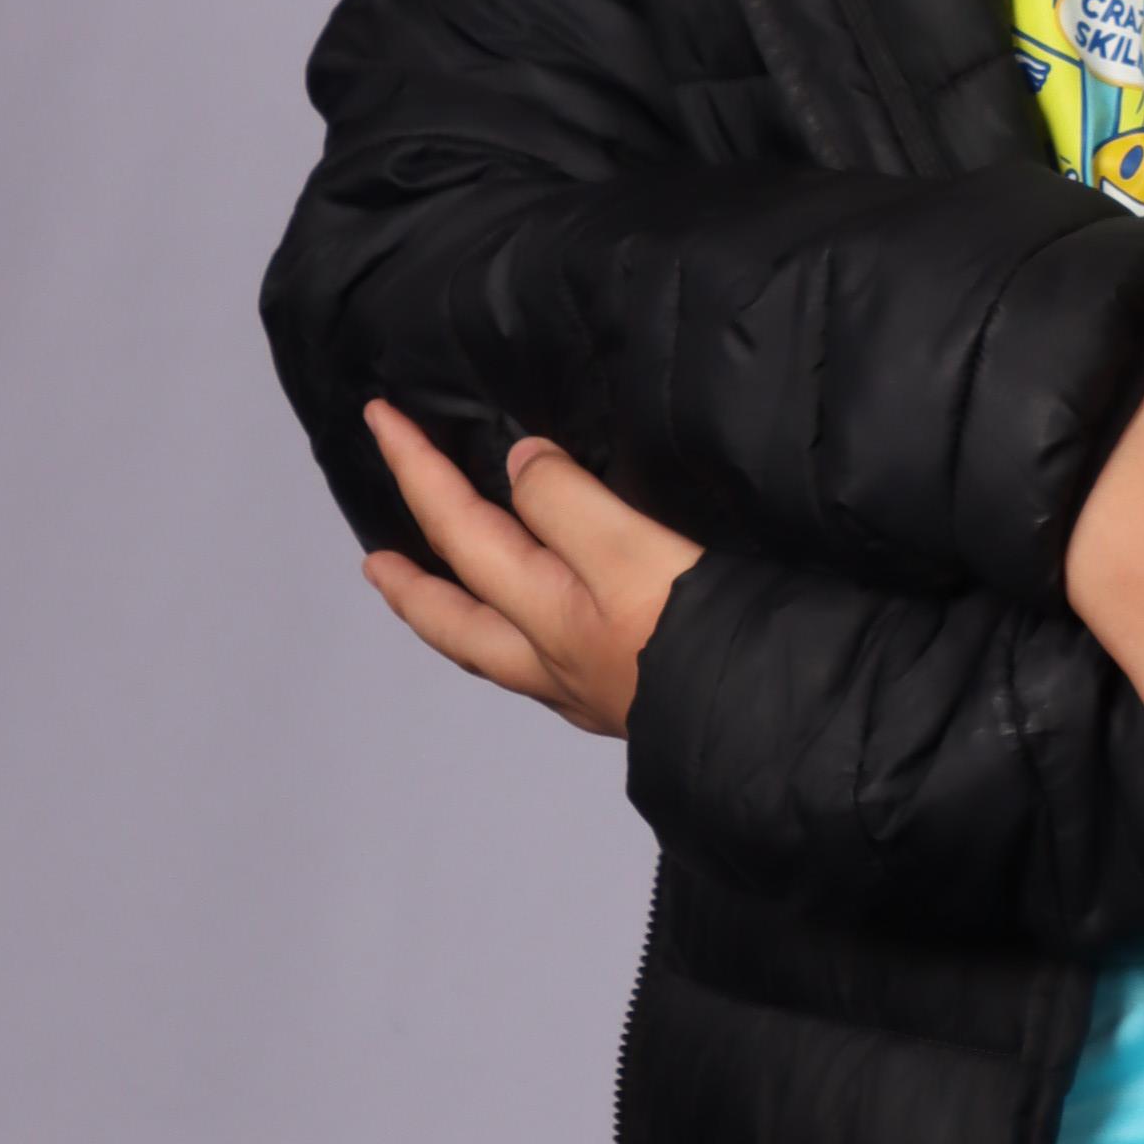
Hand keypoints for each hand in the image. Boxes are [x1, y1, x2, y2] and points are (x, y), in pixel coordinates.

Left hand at [361, 399, 703, 736]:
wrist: (768, 724)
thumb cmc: (700, 635)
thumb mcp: (629, 549)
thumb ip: (567, 503)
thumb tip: (518, 467)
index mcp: (542, 611)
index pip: (459, 526)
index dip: (417, 467)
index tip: (379, 418)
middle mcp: (549, 659)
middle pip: (453, 619)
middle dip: (409, 583)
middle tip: (374, 562)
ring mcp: (584, 689)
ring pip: (492, 652)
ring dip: (453, 619)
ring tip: (438, 598)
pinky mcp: (626, 699)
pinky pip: (538, 666)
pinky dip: (512, 641)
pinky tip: (537, 637)